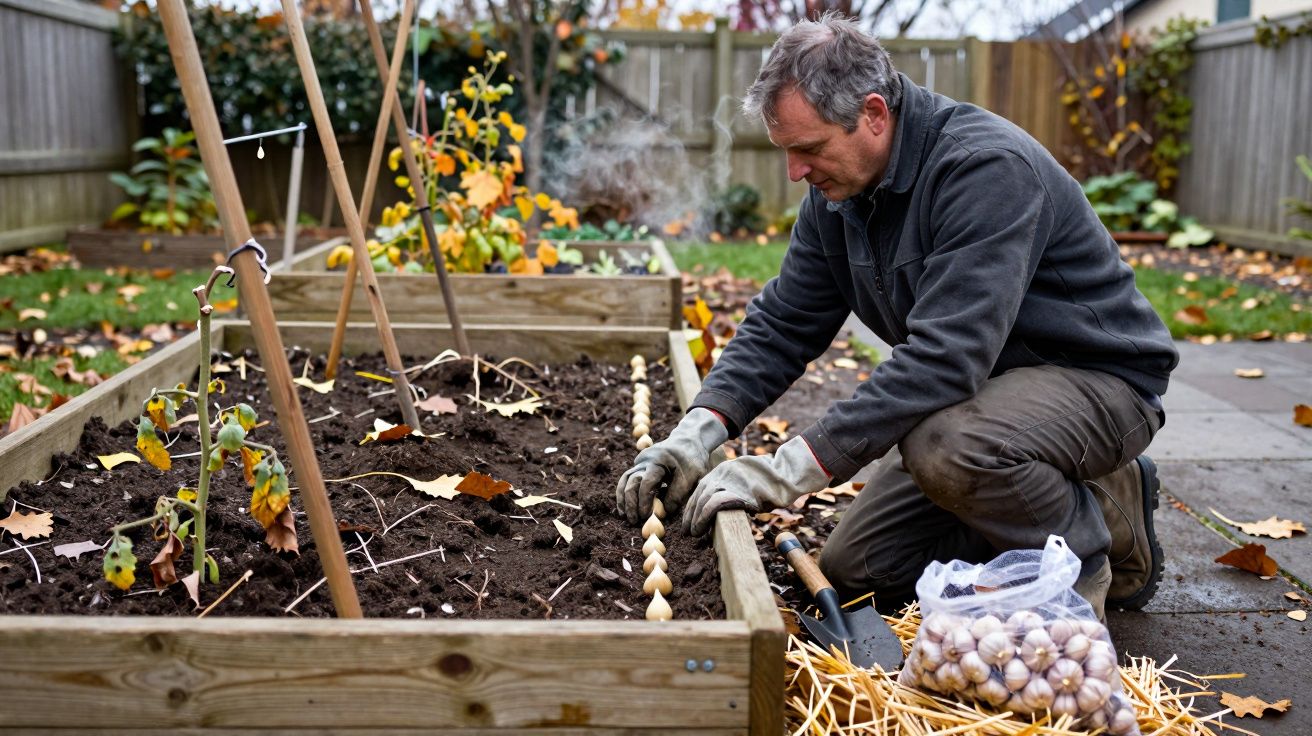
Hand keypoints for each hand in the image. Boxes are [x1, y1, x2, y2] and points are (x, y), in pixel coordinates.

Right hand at [615, 408, 727, 523]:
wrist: (688, 441)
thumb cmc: (693, 460)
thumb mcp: (692, 477)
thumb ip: (678, 494)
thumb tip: (664, 512)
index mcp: (659, 460)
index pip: (647, 482)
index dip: (645, 500)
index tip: (646, 516)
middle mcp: (645, 459)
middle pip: (632, 481)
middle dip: (632, 502)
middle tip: (635, 520)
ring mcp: (640, 461)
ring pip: (626, 479)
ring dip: (624, 499)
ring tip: (625, 516)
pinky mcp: (639, 465)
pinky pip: (627, 479)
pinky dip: (625, 493)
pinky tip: (625, 507)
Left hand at [682, 436, 829, 535]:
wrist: (785, 474)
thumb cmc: (770, 482)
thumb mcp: (745, 482)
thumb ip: (733, 490)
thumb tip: (722, 510)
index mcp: (722, 470)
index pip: (701, 489)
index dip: (693, 506)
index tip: (690, 519)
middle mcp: (721, 474)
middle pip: (698, 495)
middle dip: (690, 514)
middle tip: (687, 530)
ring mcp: (727, 481)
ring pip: (702, 500)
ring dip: (695, 519)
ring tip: (694, 534)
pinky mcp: (735, 491)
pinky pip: (712, 505)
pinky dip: (703, 518)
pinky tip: (701, 529)